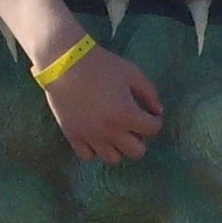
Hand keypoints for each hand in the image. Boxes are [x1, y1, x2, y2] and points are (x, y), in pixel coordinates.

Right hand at [43, 44, 163, 162]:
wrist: (63, 63)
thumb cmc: (101, 65)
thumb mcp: (132, 73)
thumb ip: (150, 93)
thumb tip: (158, 112)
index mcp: (127, 114)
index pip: (153, 130)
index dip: (155, 121)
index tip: (150, 114)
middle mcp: (110, 131)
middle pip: (137, 153)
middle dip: (140, 139)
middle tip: (133, 125)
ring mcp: (90, 136)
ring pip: (113, 159)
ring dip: (118, 147)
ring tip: (114, 132)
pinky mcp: (73, 136)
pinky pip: (88, 156)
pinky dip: (94, 149)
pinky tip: (95, 135)